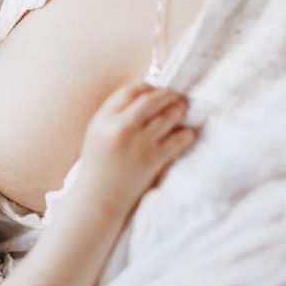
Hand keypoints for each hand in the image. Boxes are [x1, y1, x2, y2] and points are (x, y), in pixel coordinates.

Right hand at [75, 82, 195, 214]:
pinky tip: (188, 133)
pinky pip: (178, 139)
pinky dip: (187, 134)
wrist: (100, 199)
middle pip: (151, 99)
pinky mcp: (154, 159)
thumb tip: (143, 95)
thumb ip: (114, 115)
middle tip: (176, 97)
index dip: (145, 86)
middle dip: (167, 95)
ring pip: (168, 116)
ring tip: (182, 109)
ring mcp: (139, 144)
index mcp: (103, 120)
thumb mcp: (96, 134)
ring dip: (179, 110)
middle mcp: (121, 128)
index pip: (129, 91)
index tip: (154, 89)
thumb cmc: (98, 166)